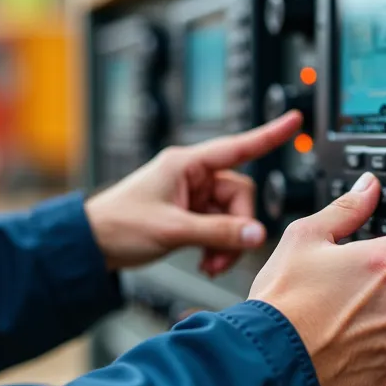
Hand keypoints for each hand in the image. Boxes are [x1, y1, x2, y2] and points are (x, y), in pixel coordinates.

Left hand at [85, 111, 303, 274]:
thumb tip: (257, 235)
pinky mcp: (189, 214)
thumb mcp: (172, 230)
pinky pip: (219, 226)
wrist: (91, 244)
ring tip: (210, 263)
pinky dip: (217, 245)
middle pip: (239, 195)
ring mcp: (191, 196)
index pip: (237, 147)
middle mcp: (192, 176)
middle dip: (237, 227)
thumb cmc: (119, 225)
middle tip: (221, 256)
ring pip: (231, 215)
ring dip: (227, 242)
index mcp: (186, 164)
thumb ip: (217, 232)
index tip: (294, 122)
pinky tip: (206, 260)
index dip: (268, 135)